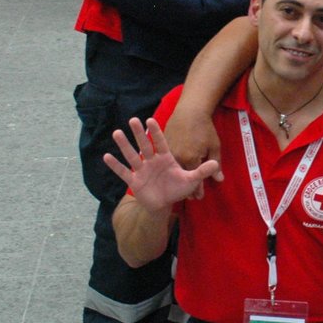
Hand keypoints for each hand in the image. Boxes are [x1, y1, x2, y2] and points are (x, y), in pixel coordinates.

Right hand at [103, 117, 220, 207]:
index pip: (161, 143)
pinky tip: (106, 157)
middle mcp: (151, 161)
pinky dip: (116, 166)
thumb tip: (216, 166)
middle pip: (145, 145)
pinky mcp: (134, 181)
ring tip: (117, 133)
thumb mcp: (191, 180)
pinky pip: (124, 172)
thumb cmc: (177, 188)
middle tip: (133, 119)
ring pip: (132, 156)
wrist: (163, 203)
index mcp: (165, 158)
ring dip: (124, 145)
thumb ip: (201, 172)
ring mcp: (141, 170)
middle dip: (139, 133)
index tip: (150, 120)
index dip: (156, 132)